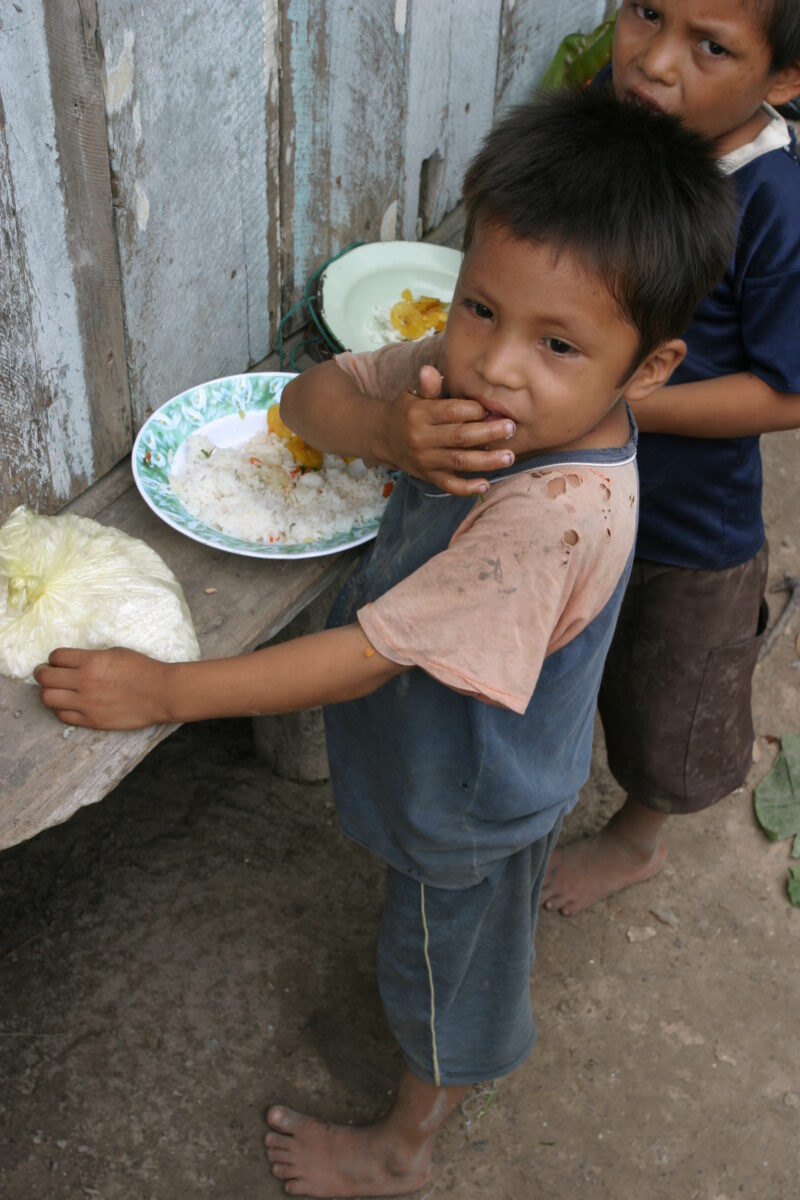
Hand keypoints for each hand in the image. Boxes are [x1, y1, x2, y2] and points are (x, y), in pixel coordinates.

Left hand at [34, 647, 171, 729]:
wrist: (161, 693)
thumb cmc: (142, 669)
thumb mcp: (115, 653)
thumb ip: (91, 657)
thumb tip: (73, 662)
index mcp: (91, 661)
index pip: (55, 657)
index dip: (54, 658)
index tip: (58, 661)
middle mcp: (84, 682)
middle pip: (45, 678)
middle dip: (43, 673)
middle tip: (48, 674)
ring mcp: (86, 703)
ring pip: (48, 698)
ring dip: (49, 692)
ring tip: (58, 690)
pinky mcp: (92, 720)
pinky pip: (63, 716)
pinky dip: (62, 709)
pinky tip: (71, 704)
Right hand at [380, 365, 514, 495]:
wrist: (382, 438)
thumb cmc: (406, 411)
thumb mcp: (412, 395)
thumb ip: (427, 387)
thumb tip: (429, 370)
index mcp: (420, 414)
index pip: (451, 412)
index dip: (474, 410)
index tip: (492, 407)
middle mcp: (422, 438)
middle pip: (460, 437)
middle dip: (488, 433)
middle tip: (511, 428)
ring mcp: (426, 460)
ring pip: (460, 462)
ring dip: (486, 461)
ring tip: (509, 456)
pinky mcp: (428, 476)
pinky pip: (449, 485)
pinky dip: (467, 488)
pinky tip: (485, 485)